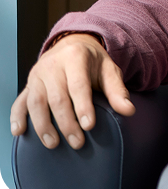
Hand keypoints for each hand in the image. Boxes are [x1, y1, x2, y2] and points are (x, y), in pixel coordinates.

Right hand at [10, 33, 134, 149]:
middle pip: (57, 97)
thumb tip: (129, 111)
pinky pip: (19, 102)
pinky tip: (19, 132)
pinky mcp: (28, 85)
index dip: (83, 107)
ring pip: (36, 102)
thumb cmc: (92, 61)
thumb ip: (117, 91)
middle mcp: (52, 65)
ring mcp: (37, 75)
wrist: (72, 44)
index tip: (89, 126)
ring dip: (43, 125)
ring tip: (54, 143)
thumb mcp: (108, 70)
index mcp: (75, 57)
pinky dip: (17, 117)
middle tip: (77, 142)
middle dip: (66, 122)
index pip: (78, 85)